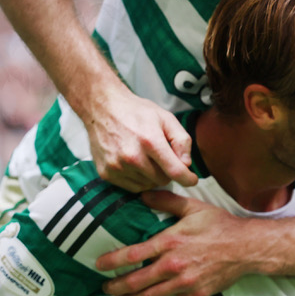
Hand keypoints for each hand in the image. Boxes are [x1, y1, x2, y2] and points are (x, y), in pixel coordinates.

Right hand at [83, 88, 198, 191]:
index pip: (175, 171)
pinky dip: (138, 180)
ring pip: (148, 185)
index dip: (188, 179)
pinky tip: (135, 164)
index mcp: (150, 141)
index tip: (192, 180)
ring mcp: (117, 166)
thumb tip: (186, 164)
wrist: (103, 108)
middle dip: (167, 172)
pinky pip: (132, 187)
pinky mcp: (106, 173)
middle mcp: (132, 156)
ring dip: (152, 176)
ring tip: (146, 158)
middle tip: (162, 158)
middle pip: (162, 180)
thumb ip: (181, 140)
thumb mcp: (166, 118)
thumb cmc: (136, 112)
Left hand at [96, 191, 263, 295]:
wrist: (246, 247)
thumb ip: (166, 201)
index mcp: (169, 241)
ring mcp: (184, 283)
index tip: (99, 265)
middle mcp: (172, 264)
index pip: (133, 253)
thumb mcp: (192, 207)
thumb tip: (142, 194)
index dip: (113, 261)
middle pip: (136, 280)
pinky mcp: (196, 295)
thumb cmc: (219, 225)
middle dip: (117, 286)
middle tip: (105, 288)